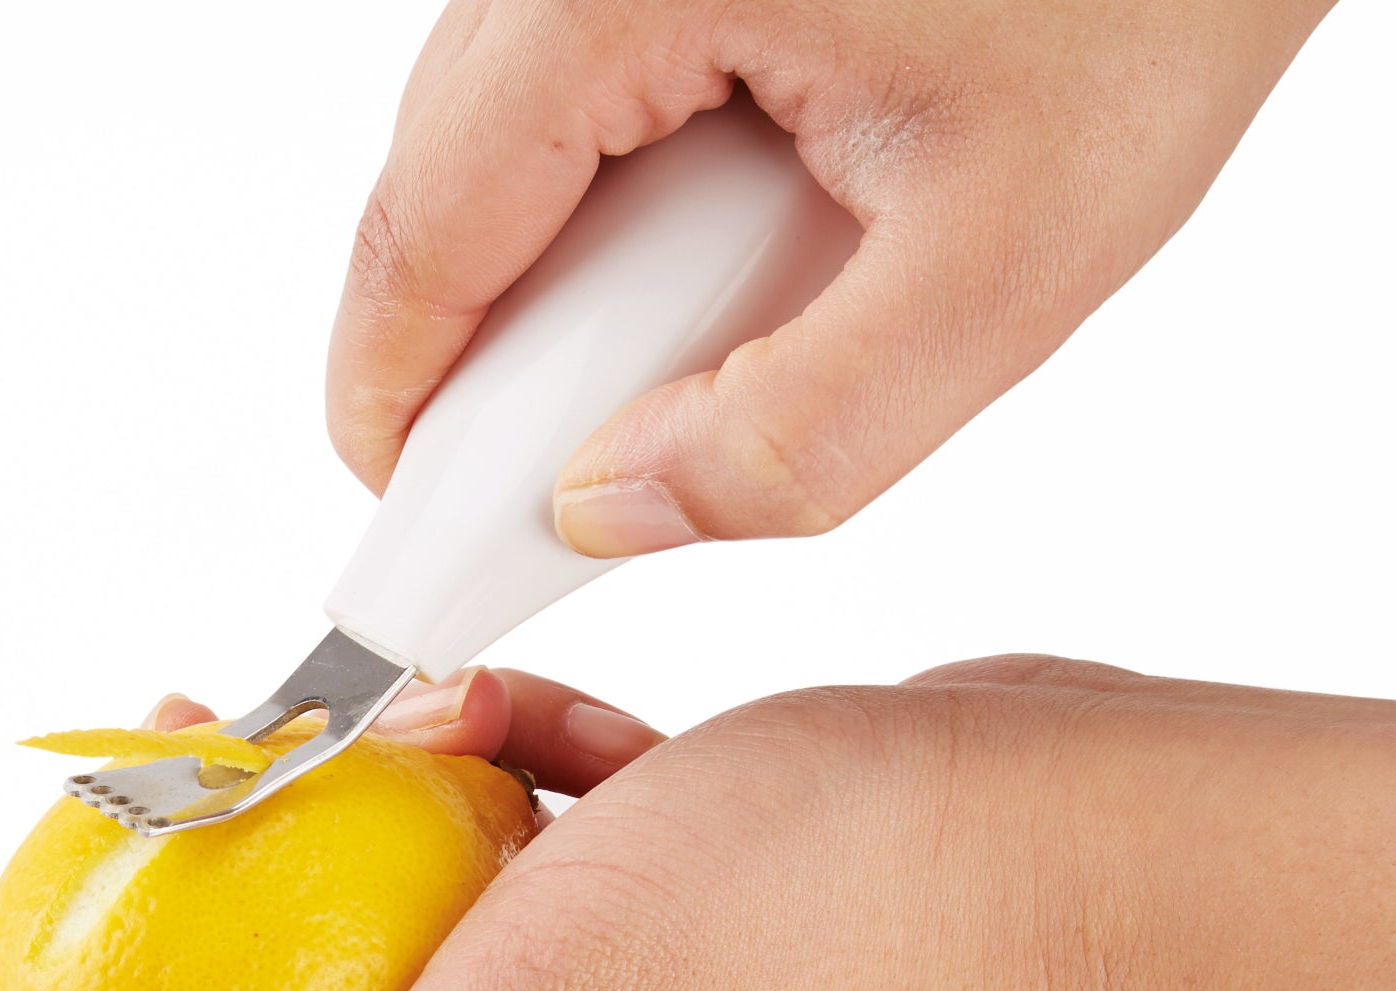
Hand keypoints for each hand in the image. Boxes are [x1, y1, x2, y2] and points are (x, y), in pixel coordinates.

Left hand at [40, 659, 1395, 990]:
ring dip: (381, 840)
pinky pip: (494, 906)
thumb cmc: (834, 904)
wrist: (1056, 828)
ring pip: (390, 973)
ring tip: (437, 725)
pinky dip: (498, 803)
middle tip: (219, 768)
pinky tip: (555, 734)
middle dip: (236, 940)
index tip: (59, 987)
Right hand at [329, 0, 1334, 553]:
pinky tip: (695, 263)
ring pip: (502, 121)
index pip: (429, 223)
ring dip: (543, 271)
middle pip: (440, 172)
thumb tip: (611, 512)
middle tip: (521, 487)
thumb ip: (798, 437)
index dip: (395, 394)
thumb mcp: (1000, 270)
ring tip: (634, 383)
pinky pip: (581, 69)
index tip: (402, 516)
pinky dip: (606, 191)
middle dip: (467, 350)